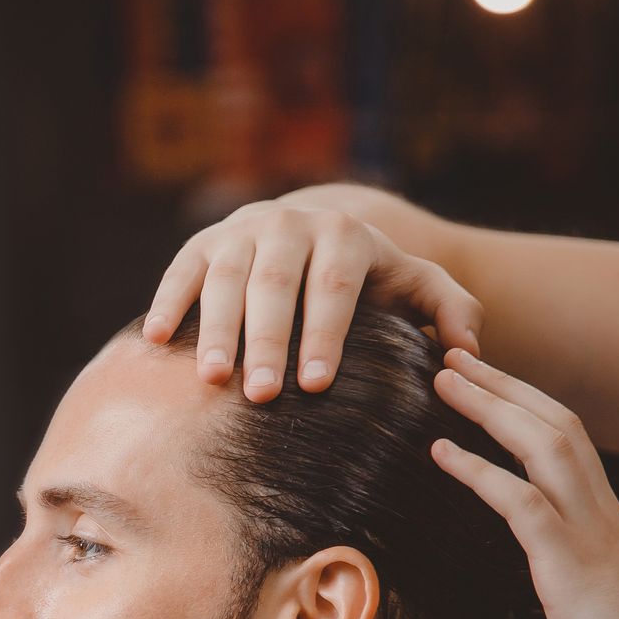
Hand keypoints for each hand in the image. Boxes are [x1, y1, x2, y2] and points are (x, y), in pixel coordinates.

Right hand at [144, 202, 483, 400]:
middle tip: (262, 395)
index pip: (334, 286)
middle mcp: (291, 223)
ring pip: (225, 277)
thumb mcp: (417, 285)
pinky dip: (167, 301)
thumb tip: (466, 355)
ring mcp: (242, 230)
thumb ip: (451, 313)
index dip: (326, 335)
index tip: (318, 385)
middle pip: (276, 284)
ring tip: (211, 379)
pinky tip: (153, 338)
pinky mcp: (202, 242)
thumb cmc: (368, 277)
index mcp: (345, 233)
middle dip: (267, 341)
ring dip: (214, 329)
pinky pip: (181, 270)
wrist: (314, 228)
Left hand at [428, 349, 618, 618]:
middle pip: (556, 425)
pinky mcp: (577, 562)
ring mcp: (594, 535)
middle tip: (454, 354)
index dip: (525, 412)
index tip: (485, 389)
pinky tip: (440, 452)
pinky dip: (479, 471)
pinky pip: (522, 501)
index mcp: (604, 531)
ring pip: (544, 443)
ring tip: (446, 376)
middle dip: (504, 385)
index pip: (567, 450)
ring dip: (492, 405)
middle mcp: (603, 518)